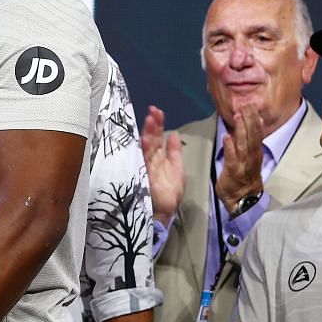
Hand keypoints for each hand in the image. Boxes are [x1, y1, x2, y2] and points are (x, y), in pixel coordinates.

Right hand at [140, 105, 183, 224]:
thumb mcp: (177, 168)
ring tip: (150, 120)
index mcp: (158, 157)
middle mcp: (150, 159)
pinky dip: (144, 150)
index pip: (157, 137)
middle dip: (152, 125)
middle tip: (152, 110)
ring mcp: (146, 167)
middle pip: (151, 139)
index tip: (157, 111)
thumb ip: (175, 152)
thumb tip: (174, 134)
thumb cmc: (169, 192)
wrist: (166, 211)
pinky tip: (145, 140)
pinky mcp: (144, 175)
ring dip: (148, 133)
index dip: (157, 124)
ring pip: (146, 147)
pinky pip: (144, 161)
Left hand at [214, 104, 264, 213]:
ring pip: (243, 144)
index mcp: (255, 152)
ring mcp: (243, 164)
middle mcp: (251, 156)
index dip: (254, 118)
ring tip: (238, 116)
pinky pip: (232, 158)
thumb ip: (246, 144)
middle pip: (252, 135)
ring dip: (241, 130)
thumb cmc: (243, 178)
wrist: (242, 199)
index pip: (256, 132)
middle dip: (249, 119)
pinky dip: (230, 147)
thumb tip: (244, 128)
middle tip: (246, 105)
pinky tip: (226, 137)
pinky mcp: (233, 172)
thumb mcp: (247, 159)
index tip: (250, 105)